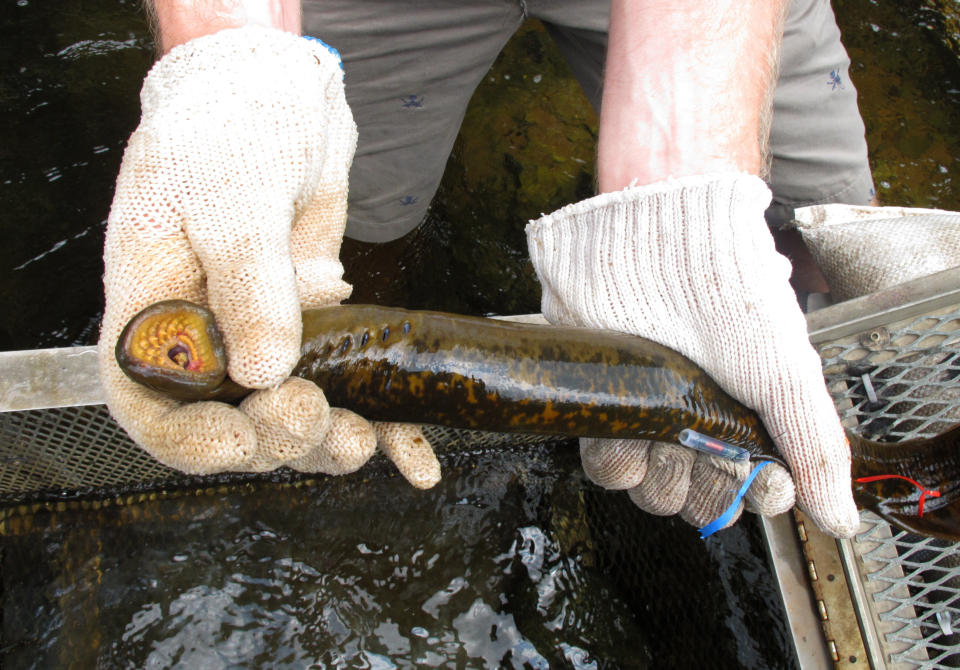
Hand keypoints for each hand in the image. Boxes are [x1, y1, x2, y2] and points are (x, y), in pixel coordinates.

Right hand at [99, 26, 439, 486]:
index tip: (239, 440)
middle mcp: (206, 334)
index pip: (149, 401)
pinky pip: (347, 387)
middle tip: (314, 416)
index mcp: (155, 306)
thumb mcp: (232, 196)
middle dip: (276, 434)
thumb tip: (264, 369)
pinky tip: (415, 454)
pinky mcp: (321, 328)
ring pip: (293, 414)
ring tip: (366, 440)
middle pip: (231, 419)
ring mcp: (266, 334)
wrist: (278, 95)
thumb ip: (248, 281)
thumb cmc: (230, 126)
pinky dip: (384, 423)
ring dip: (329, 441)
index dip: (187, 438)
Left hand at [526, 174, 858, 537]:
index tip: (766, 483)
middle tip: (709, 451)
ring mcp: (647, 415)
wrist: (655, 243)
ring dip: (661, 478)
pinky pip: (606, 467)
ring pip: (651, 491)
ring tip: (667, 433)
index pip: (751, 489)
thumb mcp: (786, 372)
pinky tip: (632, 427)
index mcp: (744, 415)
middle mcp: (696, 421)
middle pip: (698, 498)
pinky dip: (618, 459)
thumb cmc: (728, 296)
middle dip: (708, 489)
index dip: (757, 495)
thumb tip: (841, 521)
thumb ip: (814, 447)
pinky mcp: (602, 404)